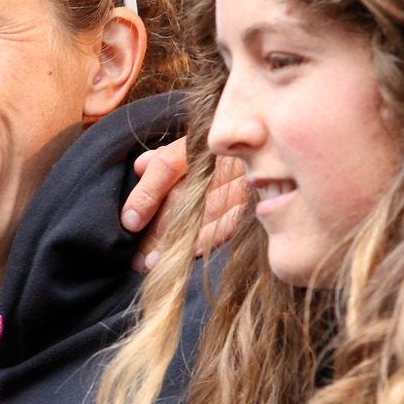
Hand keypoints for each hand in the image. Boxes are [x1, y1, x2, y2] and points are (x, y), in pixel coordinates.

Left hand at [121, 139, 249, 271]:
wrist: (273, 140)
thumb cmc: (227, 151)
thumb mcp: (197, 145)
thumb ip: (168, 155)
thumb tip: (139, 166)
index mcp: (203, 142)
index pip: (168, 164)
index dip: (146, 193)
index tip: (130, 222)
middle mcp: (223, 159)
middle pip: (184, 196)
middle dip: (158, 229)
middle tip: (136, 256)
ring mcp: (245, 180)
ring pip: (205, 212)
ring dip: (177, 240)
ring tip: (152, 263)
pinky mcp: (260, 200)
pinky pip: (233, 222)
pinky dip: (209, 238)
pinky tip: (190, 254)